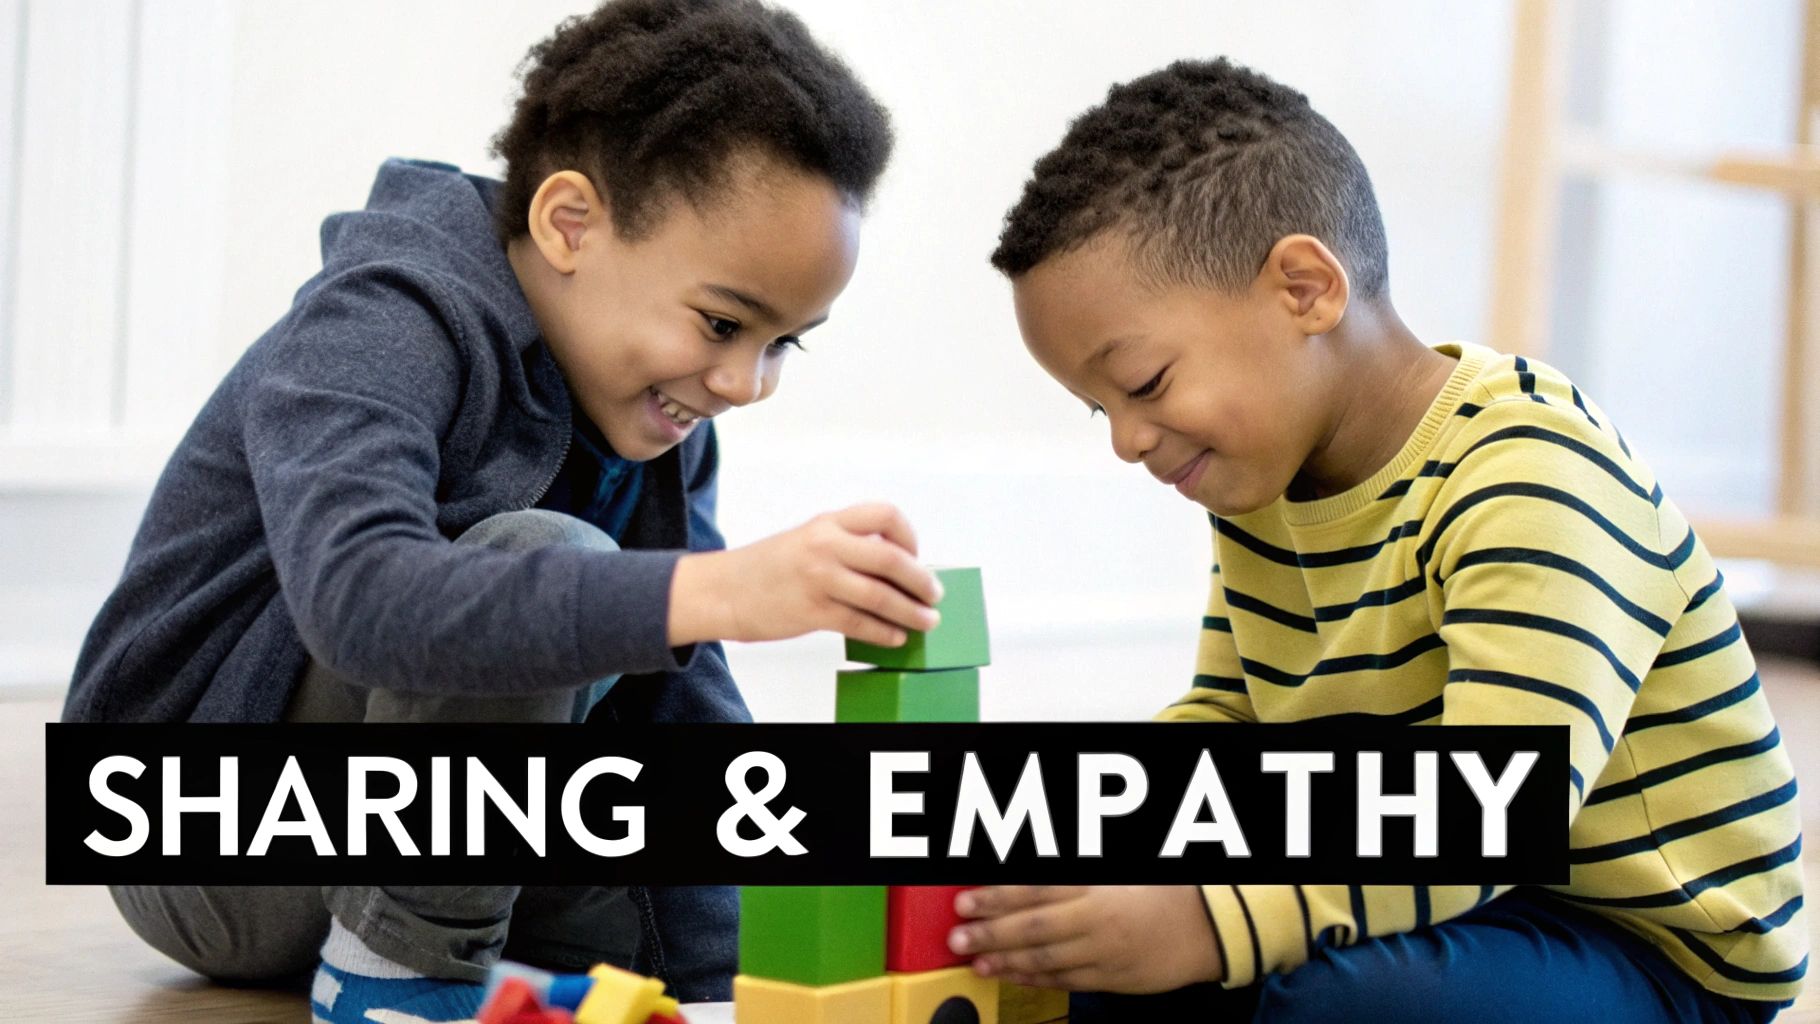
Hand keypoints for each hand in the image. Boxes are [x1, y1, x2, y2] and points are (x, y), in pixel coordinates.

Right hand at [667, 503, 942, 646]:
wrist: (721, 590)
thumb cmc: (767, 568)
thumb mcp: (807, 539)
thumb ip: (845, 545)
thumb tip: (894, 567)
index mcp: (827, 522)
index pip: (885, 514)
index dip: (908, 536)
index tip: (916, 555)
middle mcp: (825, 545)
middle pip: (891, 559)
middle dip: (921, 581)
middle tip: (934, 595)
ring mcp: (819, 578)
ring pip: (881, 596)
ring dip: (911, 611)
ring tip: (927, 622)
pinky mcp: (812, 611)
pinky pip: (860, 623)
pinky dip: (884, 632)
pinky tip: (896, 637)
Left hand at [948, 885, 1222, 992]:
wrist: (1206, 926)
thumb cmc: (1156, 891)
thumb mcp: (1112, 874)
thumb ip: (1068, 878)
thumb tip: (1022, 881)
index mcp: (1094, 888)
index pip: (1033, 891)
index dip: (995, 898)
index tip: (964, 902)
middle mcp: (1095, 921)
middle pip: (1032, 927)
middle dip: (990, 933)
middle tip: (957, 936)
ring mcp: (1104, 953)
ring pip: (1046, 959)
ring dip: (1006, 961)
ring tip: (976, 962)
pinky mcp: (1112, 979)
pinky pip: (1066, 981)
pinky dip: (1035, 980)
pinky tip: (1012, 976)